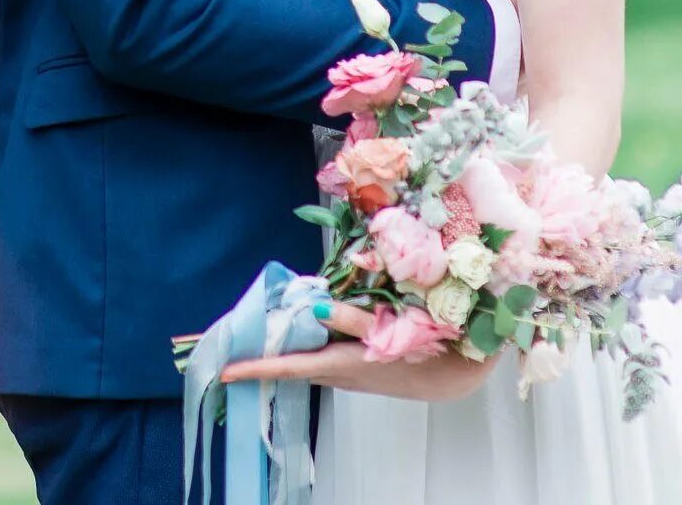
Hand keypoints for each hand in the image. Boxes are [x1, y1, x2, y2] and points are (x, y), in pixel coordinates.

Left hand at [217, 302, 500, 402]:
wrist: (457, 375)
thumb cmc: (426, 349)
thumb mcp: (391, 330)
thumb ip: (352, 319)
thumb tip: (317, 307)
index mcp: (340, 364)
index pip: (287, 367)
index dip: (253, 368)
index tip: (224, 371)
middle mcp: (338, 374)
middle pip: (290, 362)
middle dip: (262, 352)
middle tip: (234, 336)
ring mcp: (349, 374)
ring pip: (307, 358)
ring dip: (285, 346)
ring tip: (260, 327)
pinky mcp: (360, 367)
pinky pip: (324, 354)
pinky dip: (309, 341)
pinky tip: (308, 322)